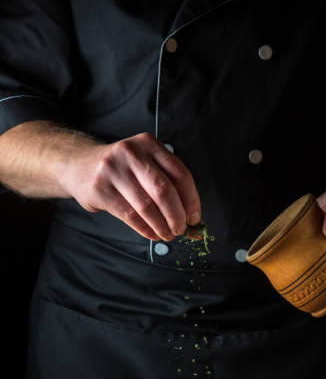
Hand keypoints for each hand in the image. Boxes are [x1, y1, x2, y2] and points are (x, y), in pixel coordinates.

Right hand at [60, 132, 200, 240]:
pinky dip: (145, 228)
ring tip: (168, 235)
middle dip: (177, 215)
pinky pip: (130, 215)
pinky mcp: (100, 189)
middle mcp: (131, 153)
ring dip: (161, 226)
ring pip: (146, 206)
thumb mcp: (143, 161)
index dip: (191, 199)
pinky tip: (152, 234)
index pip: (180, 174)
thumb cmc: (121, 168)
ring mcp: (113, 170)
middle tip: (181, 229)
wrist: (78, 164)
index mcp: (148, 144)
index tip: (194, 217)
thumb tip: (190, 214)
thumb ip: (166, 180)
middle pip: (164, 191)